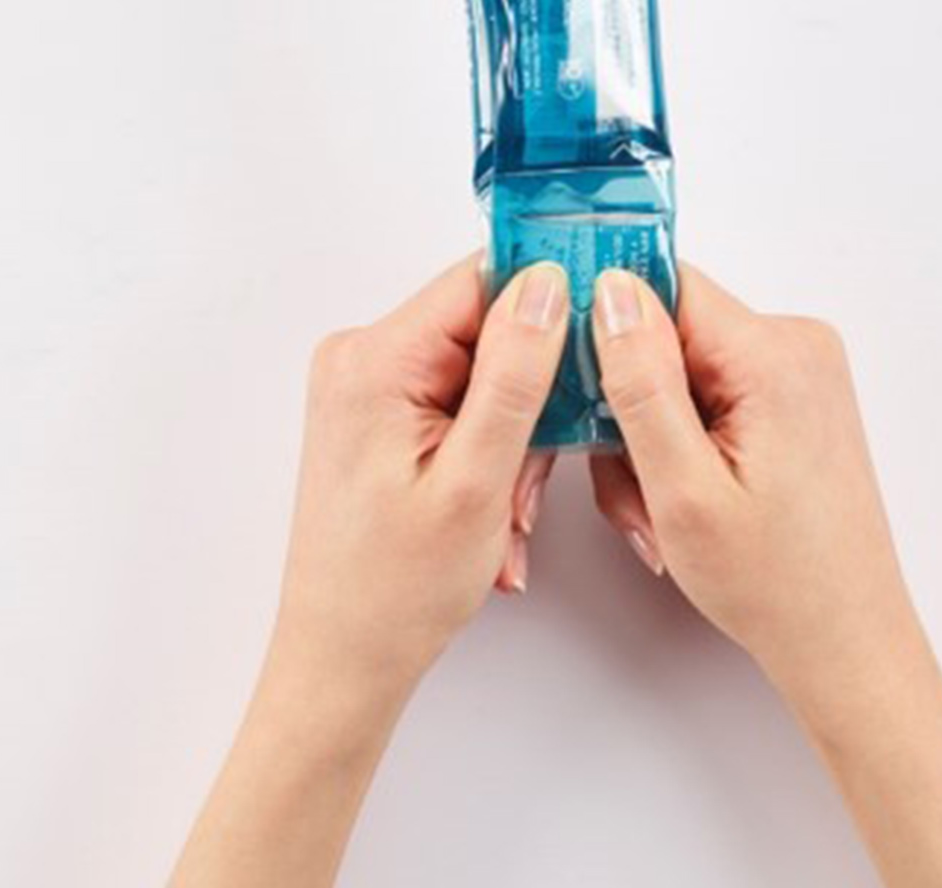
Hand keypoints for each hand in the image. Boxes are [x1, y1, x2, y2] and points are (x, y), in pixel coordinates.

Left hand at [171, 255, 569, 887]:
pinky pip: (458, 401)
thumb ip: (515, 374)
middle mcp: (361, 358)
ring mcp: (368, 386)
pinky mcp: (380, 413)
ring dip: (514, 434)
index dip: (548, 301)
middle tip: (542, 467)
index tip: (598, 332)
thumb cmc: (393, 591)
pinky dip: (489, 447)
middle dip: (530, 394)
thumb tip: (546, 285)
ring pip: (479, 371)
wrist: (342, 659)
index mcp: (374, 361)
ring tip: (513, 508)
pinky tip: (495, 506)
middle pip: (483, 329)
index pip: (479, 282)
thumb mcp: (476, 479)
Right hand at [589, 266, 941, 887]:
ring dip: (652, 438)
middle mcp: (795, 346)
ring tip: (661, 511)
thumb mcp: (683, 490)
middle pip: (668, 336)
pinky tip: (685, 499)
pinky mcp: (792, 398)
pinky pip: (710, 394)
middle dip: (630, 410)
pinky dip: (682, 443)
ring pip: (681, 372)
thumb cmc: (779, 586)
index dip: (606, 329)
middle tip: (632, 486)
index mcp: (774, 356)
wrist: (846, 641)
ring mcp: (798, 372)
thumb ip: (642, 383)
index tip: (579, 382)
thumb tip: (609, 291)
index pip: (664, 287)